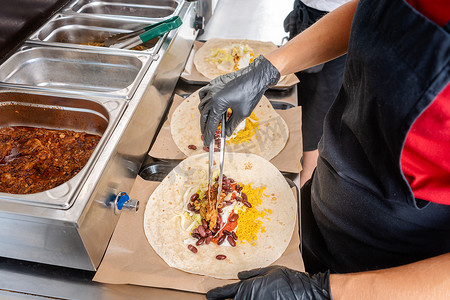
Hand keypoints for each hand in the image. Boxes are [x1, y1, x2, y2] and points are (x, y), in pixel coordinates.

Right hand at [198, 55, 279, 145]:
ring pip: (202, 104)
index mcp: (217, 104)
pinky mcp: (215, 83)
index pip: (210, 123)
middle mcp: (212, 95)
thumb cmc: (250, 94)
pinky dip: (204, 101)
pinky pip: (204, 93)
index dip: (209, 135)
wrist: (255, 76)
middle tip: (207, 135)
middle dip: (205, 127)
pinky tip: (209, 105)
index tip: (208, 142)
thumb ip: (232, 125)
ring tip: (209, 122)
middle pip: (204, 115)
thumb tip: (227, 134)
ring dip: (204, 115)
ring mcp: (212, 88)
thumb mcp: (242, 113)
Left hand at [206, 266, 330, 299]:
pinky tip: (258, 296)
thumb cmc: (287, 280)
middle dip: (228, 299)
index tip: (208, 296)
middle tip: (219, 298)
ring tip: (252, 294)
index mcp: (248, 287)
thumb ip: (252, 274)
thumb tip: (239, 276)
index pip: (227, 292)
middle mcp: (250, 299)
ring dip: (240, 299)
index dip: (216, 294)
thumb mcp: (269, 271)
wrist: (305, 293)